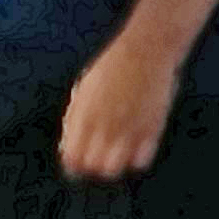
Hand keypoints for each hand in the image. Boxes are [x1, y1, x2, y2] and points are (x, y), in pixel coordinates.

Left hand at [58, 23, 180, 179]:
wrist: (146, 50)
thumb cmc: (113, 66)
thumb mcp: (85, 89)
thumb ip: (75, 119)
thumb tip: (68, 148)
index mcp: (84, 114)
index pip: (71, 157)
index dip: (73, 165)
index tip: (77, 166)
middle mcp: (104, 124)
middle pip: (91, 167)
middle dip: (92, 167)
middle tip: (99, 157)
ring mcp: (127, 128)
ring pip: (113, 169)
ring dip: (113, 165)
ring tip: (117, 154)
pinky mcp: (151, 129)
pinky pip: (140, 161)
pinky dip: (136, 158)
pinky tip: (136, 145)